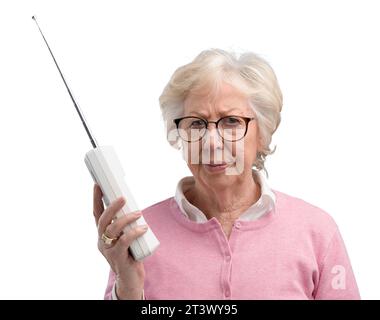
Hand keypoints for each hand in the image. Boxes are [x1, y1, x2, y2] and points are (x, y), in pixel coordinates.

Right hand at [93, 184, 146, 298]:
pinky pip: (124, 241)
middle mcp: (102, 241)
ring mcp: (108, 250)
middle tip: (123, 197)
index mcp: (102, 234)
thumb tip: (135, 208)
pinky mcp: (118, 257)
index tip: (98, 185)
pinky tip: (143, 228)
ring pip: (112, 230)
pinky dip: (134, 233)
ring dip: (126, 219)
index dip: (97, 199)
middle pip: (102, 220)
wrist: (130, 278)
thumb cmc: (130, 254)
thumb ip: (127, 225)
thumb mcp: (126, 236)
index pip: (96, 214)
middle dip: (112, 207)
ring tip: (138, 213)